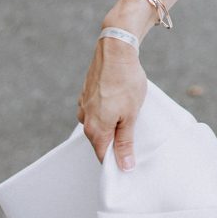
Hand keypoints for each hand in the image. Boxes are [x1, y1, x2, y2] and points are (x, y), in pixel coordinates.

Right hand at [77, 34, 147, 170]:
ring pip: (98, 124)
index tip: (130, 160)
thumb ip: (125, 143)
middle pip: (100, 141)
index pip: (103, 157)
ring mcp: (84, 106)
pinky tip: (118, 101)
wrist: (116, 50)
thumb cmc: (125, 82)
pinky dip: (106, 110)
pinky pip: (95, 110)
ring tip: (127, 112)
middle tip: (133, 131)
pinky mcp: (86, 94)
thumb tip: (124, 167)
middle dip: (115, 141)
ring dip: (111, 123)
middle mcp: (84, 119)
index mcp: (95, 129)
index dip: (116, 161)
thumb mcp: (131, 116)